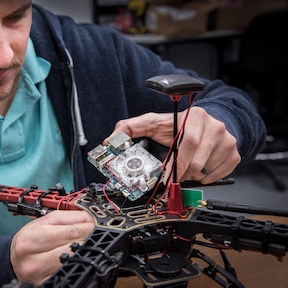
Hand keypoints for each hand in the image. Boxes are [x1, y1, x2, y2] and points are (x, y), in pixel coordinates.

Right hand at [10, 210, 94, 283]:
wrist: (13, 260)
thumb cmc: (29, 240)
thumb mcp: (43, 222)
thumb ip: (69, 217)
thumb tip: (91, 219)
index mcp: (32, 238)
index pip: (71, 232)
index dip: (89, 228)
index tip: (98, 225)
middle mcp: (34, 259)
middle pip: (74, 248)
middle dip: (88, 239)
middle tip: (95, 234)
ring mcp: (41, 275)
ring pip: (74, 261)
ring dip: (84, 252)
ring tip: (84, 245)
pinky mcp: (46, 285)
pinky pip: (68, 272)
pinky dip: (76, 264)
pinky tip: (76, 258)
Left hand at [104, 107, 240, 183]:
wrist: (208, 122)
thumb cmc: (179, 125)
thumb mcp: (154, 122)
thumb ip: (131, 127)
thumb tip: (111, 139)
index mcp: (194, 117)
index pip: (185, 143)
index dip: (174, 164)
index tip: (165, 178)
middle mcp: (213, 126)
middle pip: (195, 161)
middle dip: (180, 173)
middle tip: (172, 177)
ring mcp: (226, 140)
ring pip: (205, 170)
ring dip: (192, 175)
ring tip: (184, 167)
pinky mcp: (233, 152)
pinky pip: (218, 174)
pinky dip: (206, 178)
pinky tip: (198, 169)